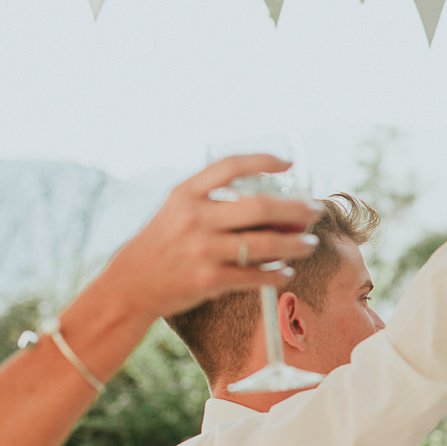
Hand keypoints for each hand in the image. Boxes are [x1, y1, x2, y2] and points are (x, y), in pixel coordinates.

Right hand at [101, 155, 322, 322]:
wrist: (130, 285)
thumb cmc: (162, 245)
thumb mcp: (176, 212)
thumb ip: (213, 203)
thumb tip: (274, 206)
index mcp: (185, 194)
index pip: (229, 166)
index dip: (263, 160)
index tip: (289, 164)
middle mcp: (193, 217)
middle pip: (259, 206)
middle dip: (296, 208)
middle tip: (315, 210)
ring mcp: (201, 249)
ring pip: (265, 244)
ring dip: (295, 243)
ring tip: (309, 243)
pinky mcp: (208, 279)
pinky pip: (255, 275)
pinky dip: (276, 274)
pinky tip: (285, 272)